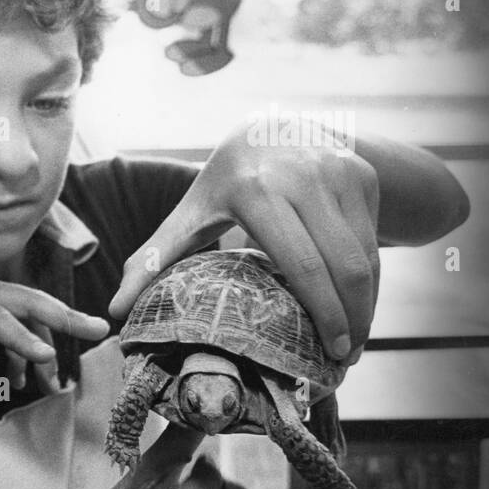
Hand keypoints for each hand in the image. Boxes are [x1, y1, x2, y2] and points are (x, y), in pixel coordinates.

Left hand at [0, 229, 108, 394]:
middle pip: (33, 303)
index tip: (47, 357)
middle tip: (102, 332)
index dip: (23, 340)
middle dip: (68, 319)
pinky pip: (14, 313)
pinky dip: (26, 338)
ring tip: (60, 380)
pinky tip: (21, 372)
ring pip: (30, 308)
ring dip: (51, 337)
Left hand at [110, 130, 379, 365]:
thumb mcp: (188, 215)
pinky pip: (373, 242)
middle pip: (340, 266)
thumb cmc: (225, 184)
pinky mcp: (363, 176)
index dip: (321, 311)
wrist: (272, 127)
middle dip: (349, 321)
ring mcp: (339, 173)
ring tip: (352, 345)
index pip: (299, 262)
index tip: (328, 351)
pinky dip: (372, 284)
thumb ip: (153, 260)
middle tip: (343, 361)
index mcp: (256, 190)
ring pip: (365, 256)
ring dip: (366, 308)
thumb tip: (114, 312)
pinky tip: (361, 312)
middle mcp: (303, 176)